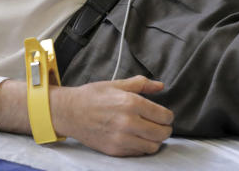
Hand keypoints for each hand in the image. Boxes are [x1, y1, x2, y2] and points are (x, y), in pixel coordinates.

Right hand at [51, 76, 172, 155]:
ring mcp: (121, 138)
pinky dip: (142, 147)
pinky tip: (137, 138)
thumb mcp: (117, 85)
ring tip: (149, 133)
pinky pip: (138, 153)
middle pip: (162, 133)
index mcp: (131, 103)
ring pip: (153, 146)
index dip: (168, 116)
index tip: (165, 116)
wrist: (70, 112)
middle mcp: (128, 122)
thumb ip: (141, 85)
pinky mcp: (115, 150)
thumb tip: (160, 86)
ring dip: (155, 140)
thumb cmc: (92, 96)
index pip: (164, 116)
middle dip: (165, 129)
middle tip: (161, 125)